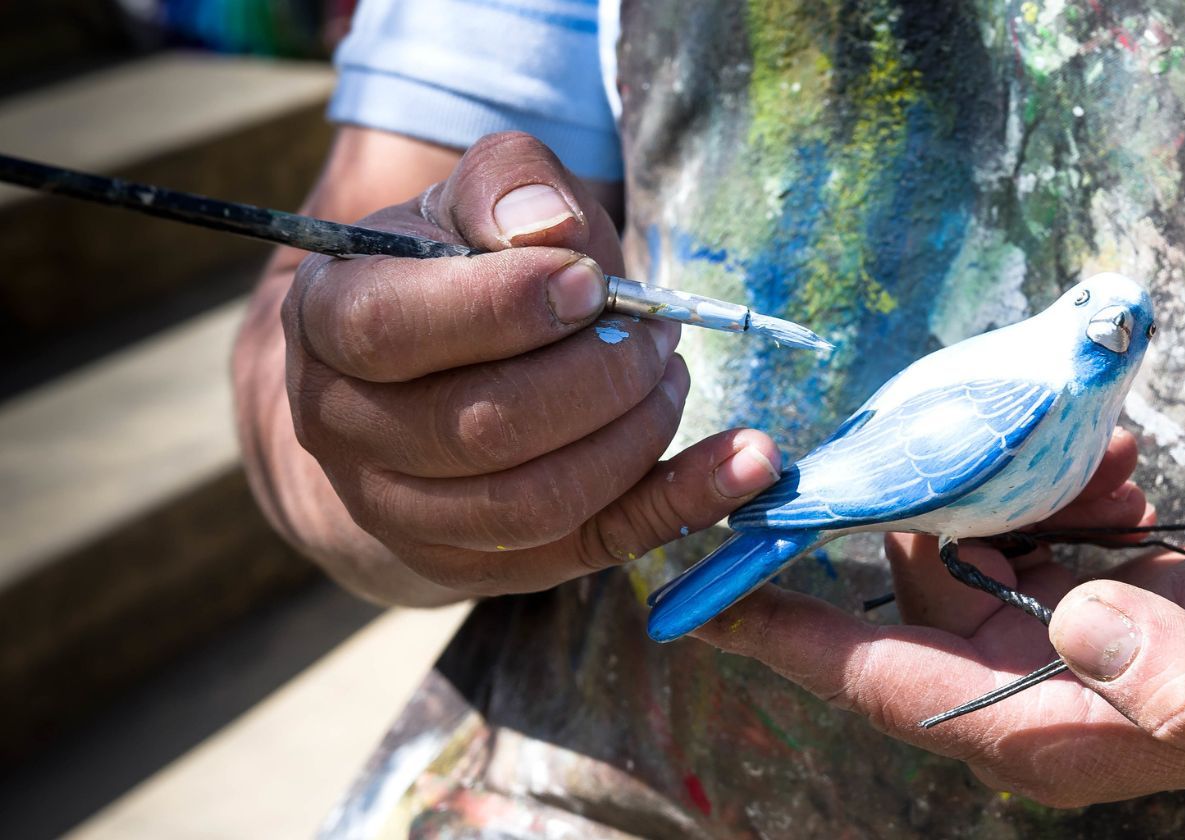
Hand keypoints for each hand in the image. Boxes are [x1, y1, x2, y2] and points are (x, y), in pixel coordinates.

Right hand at [281, 132, 781, 595]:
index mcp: (329, 320)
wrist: (419, 377)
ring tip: (669, 379)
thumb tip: (548, 228)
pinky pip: (598, 546)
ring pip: (536, 502)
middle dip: (596, 377)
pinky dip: (686, 504)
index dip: (501, 309)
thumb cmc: (458, 270)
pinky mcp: (487, 564)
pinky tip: (751, 461)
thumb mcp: (471, 201)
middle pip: (481, 427)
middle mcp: (344, 429)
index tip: (589, 282)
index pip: (389, 329)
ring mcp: (405, 512)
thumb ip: (506, 186)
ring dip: (634, 436)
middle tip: (653, 335)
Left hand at [694, 434, 1184, 805]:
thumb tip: (1072, 618)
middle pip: (910, 595)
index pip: (880, 683)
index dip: (787, 637)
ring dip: (1019, 489)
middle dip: (935, 507)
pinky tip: (1127, 475)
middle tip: (998, 444)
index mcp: (1043, 729)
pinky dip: (1054, 490)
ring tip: (1123, 476)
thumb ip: (1177, 670)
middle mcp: (1020, 693)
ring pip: (961, 546)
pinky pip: (1014, 531)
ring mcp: (1041, 647)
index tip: (699, 596)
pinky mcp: (1068, 604)